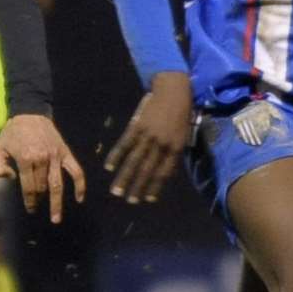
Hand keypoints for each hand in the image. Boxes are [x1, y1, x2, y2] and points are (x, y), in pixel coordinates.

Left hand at [0, 113, 85, 222]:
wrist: (30, 113)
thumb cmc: (13, 133)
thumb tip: (10, 179)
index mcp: (25, 158)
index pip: (28, 186)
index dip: (29, 200)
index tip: (30, 208)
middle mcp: (42, 159)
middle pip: (41, 187)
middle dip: (39, 199)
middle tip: (36, 207)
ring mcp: (55, 157)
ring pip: (57, 184)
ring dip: (57, 203)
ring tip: (56, 218)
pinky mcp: (65, 153)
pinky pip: (76, 171)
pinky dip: (80, 185)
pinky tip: (80, 198)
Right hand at [106, 71, 191, 203]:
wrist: (174, 89)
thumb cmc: (182, 112)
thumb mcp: (184, 134)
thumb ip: (175, 151)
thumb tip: (166, 170)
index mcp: (175, 148)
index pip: (163, 173)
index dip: (155, 187)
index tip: (148, 199)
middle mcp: (161, 145)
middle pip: (146, 170)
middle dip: (137, 188)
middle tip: (129, 201)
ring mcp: (147, 136)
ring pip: (134, 161)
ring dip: (124, 178)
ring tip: (116, 192)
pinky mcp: (136, 126)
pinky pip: (124, 144)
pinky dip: (116, 156)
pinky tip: (108, 167)